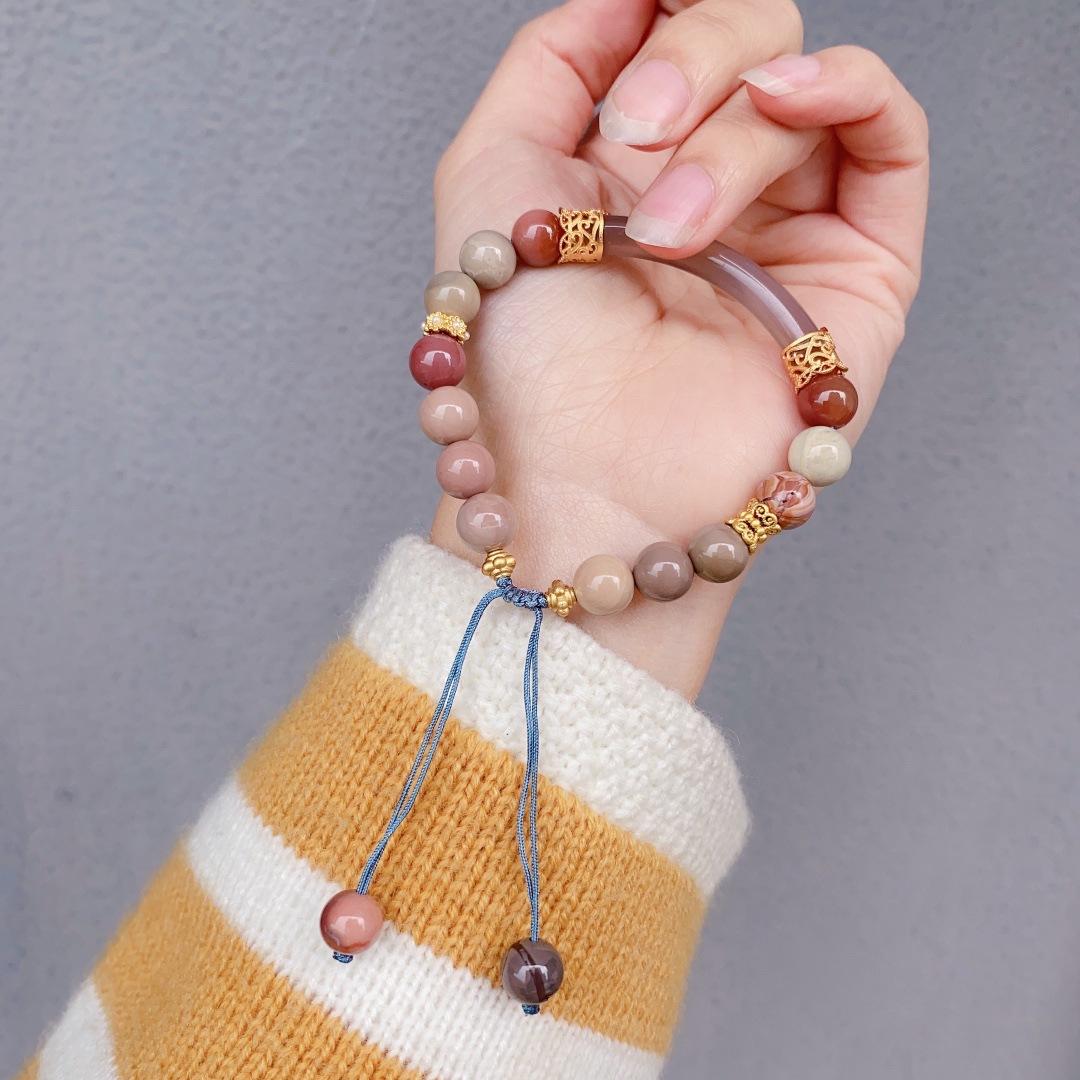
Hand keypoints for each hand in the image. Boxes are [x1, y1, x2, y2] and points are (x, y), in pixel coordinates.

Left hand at [430, 0, 928, 696]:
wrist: (584, 486)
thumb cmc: (524, 359)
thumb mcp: (491, 173)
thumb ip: (558, 57)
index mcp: (628, 166)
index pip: (674, 30)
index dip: (660, 14)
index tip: (629, 42)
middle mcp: (713, 188)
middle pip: (746, 40)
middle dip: (686, 67)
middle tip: (635, 140)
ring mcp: (788, 228)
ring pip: (799, 89)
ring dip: (727, 134)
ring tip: (668, 232)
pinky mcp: (858, 268)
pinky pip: (888, 132)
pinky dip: (843, 87)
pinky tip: (787, 98)